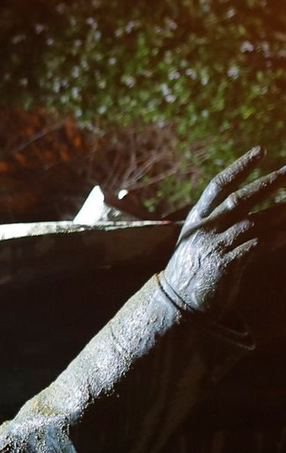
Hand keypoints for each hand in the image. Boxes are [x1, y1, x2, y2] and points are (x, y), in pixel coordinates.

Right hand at [163, 148, 285, 314]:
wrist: (177, 301)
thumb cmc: (193, 267)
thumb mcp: (199, 239)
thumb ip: (222, 223)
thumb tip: (253, 209)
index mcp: (197, 217)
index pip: (219, 185)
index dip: (240, 167)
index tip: (260, 151)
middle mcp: (204, 228)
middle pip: (239, 199)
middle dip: (267, 184)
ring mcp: (214, 246)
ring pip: (252, 223)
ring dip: (279, 213)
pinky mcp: (225, 265)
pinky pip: (256, 246)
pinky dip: (274, 239)